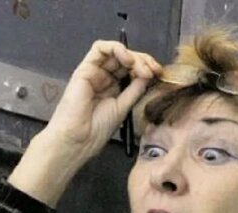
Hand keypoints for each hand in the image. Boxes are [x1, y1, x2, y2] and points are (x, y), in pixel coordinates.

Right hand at [44, 40, 161, 159]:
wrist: (78, 139)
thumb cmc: (97, 130)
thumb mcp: (124, 107)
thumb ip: (136, 88)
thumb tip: (150, 73)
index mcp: (114, 89)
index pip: (133, 70)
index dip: (148, 68)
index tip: (159, 75)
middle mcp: (104, 78)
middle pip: (127, 59)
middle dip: (144, 61)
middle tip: (153, 71)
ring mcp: (95, 72)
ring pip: (116, 52)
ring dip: (133, 55)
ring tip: (141, 67)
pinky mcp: (85, 68)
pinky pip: (100, 48)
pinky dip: (116, 48)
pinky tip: (127, 59)